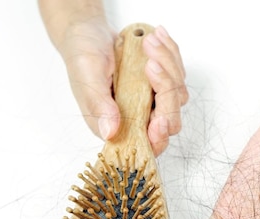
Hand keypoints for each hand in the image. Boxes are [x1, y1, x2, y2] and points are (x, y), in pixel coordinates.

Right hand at [58, 20, 186, 154]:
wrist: (88, 33)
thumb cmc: (82, 55)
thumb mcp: (87, 77)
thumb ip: (99, 105)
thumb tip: (110, 132)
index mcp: (117, 125)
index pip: (147, 144)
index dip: (158, 136)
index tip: (159, 119)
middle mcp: (139, 117)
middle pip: (171, 120)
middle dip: (166, 90)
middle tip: (150, 63)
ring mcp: (153, 101)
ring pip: (178, 94)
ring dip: (168, 64)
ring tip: (148, 41)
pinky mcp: (162, 84)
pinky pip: (178, 74)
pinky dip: (170, 53)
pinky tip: (156, 36)